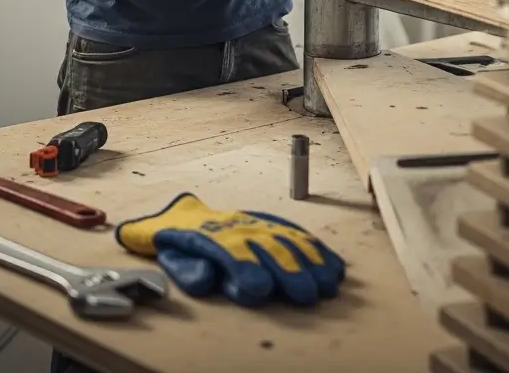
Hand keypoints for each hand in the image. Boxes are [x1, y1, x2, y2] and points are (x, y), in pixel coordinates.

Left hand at [115, 192, 345, 306]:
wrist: (185, 216)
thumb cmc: (180, 246)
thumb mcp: (173, 258)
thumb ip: (189, 269)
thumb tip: (207, 278)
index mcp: (212, 238)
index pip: (232, 254)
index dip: (246, 270)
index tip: (261, 288)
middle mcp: (241, 228)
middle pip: (268, 249)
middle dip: (289, 271)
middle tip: (307, 293)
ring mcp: (260, 225)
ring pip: (288, 241)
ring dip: (311, 262)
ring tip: (328, 283)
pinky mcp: (274, 226)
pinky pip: (298, 235)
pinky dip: (318, 250)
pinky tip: (334, 266)